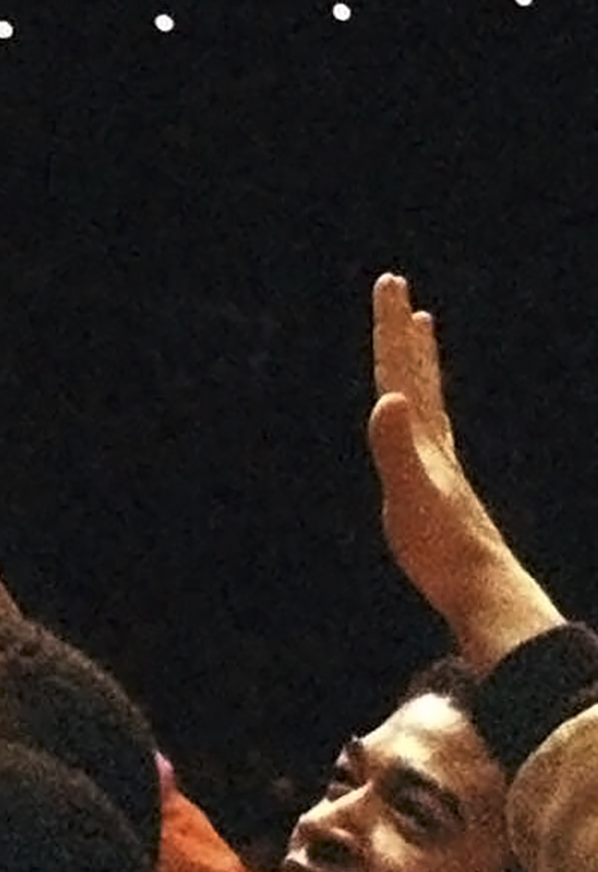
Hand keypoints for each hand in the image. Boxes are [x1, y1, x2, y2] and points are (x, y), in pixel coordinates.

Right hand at [366, 271, 561, 672]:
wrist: (481, 586)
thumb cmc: (440, 547)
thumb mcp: (409, 494)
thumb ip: (395, 447)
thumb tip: (389, 398)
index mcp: (423, 437)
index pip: (402, 371)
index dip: (391, 328)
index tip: (390, 285)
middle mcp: (434, 440)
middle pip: (416, 374)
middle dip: (401, 331)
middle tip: (396, 290)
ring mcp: (439, 460)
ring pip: (426, 396)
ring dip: (417, 361)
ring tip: (418, 333)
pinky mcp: (438, 483)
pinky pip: (425, 426)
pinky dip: (420, 404)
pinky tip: (420, 412)